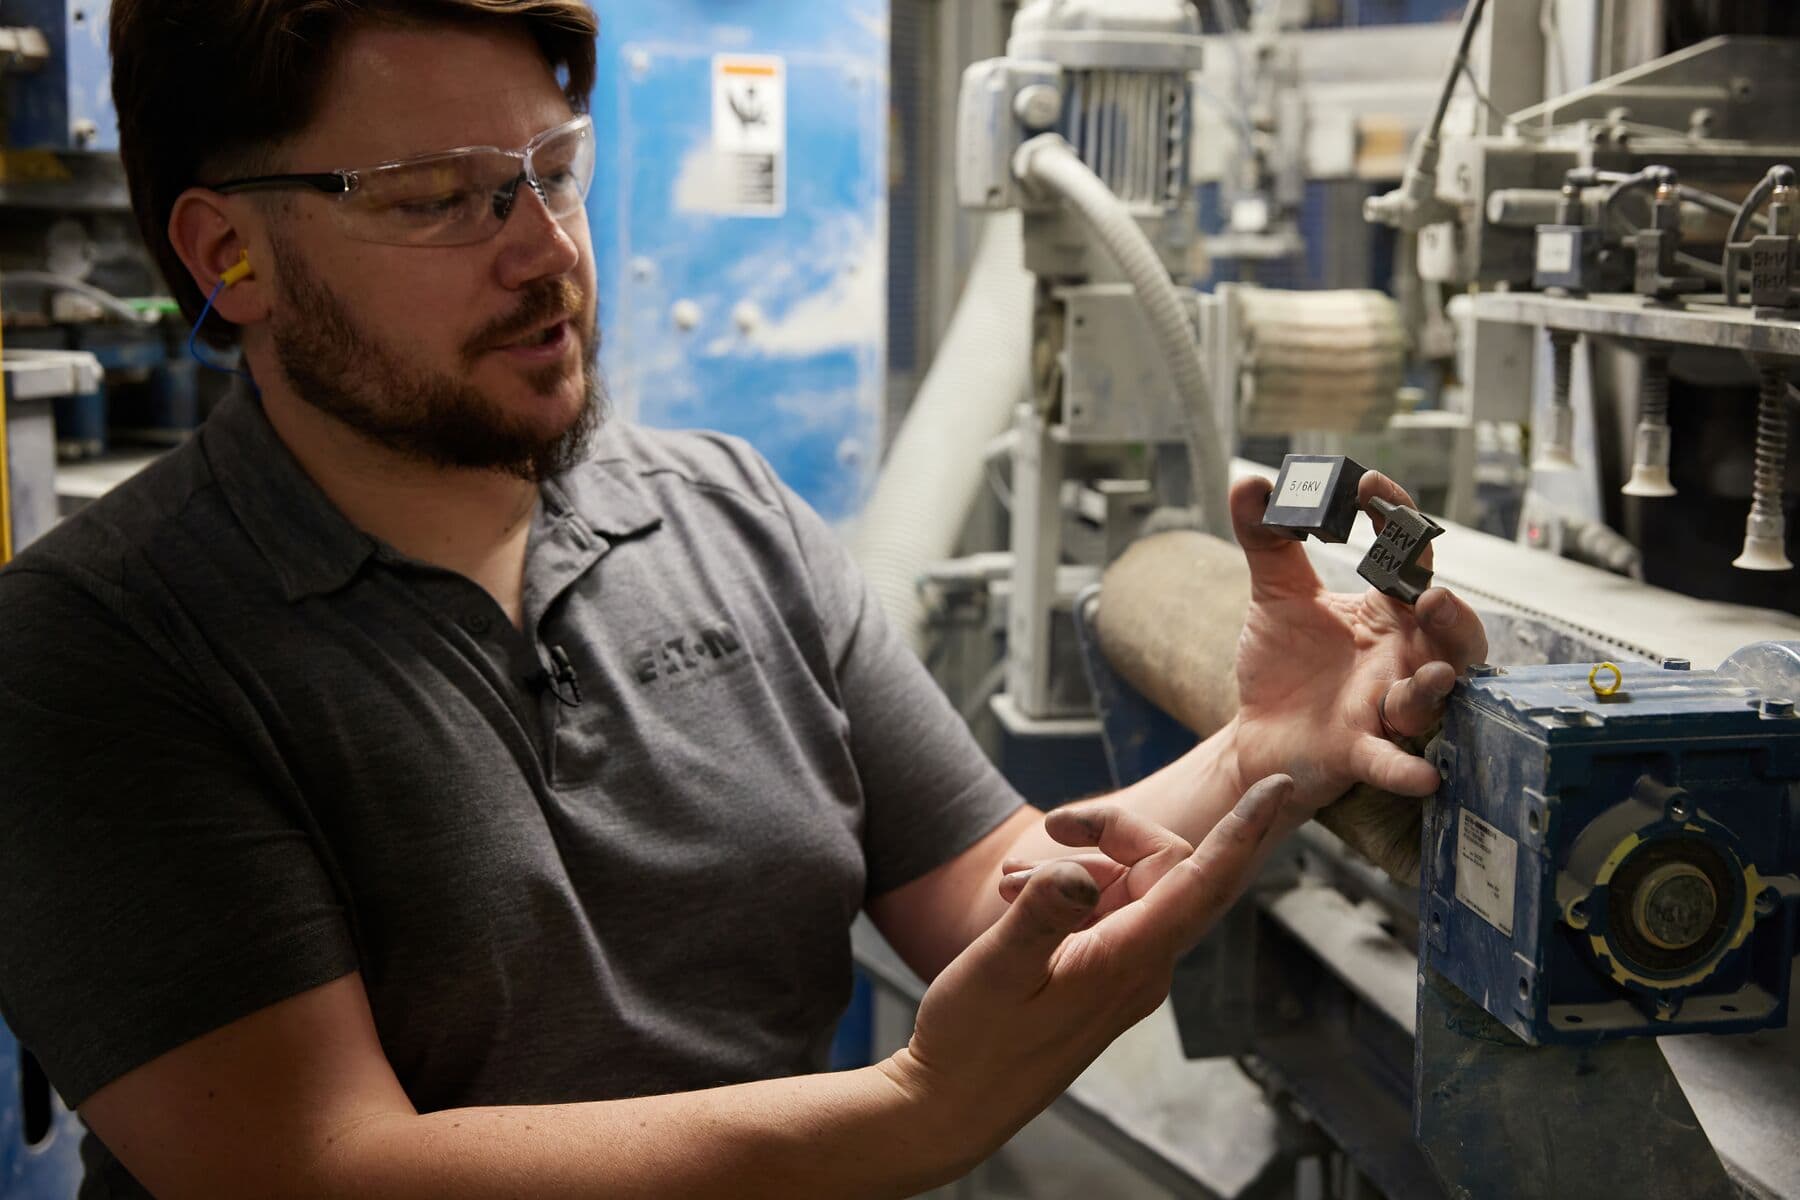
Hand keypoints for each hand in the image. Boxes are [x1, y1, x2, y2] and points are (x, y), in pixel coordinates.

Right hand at [883, 776, 1295, 1167]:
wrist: (956, 1107)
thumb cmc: (973, 1043)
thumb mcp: (998, 968)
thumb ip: (1042, 914)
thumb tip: (1079, 872)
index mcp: (1129, 961)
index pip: (1205, 882)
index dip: (1243, 829)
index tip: (1277, 785)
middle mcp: (1142, 968)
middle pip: (1163, 869)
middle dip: (1110, 835)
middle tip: (1051, 825)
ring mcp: (1125, 976)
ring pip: (1128, 890)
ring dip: (1077, 866)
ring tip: (1006, 882)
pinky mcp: (1103, 982)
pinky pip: (1106, 916)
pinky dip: (1067, 894)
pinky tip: (1015, 900)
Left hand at [1228, 473, 1487, 803]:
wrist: (1257, 735)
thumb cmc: (1285, 664)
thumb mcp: (1276, 595)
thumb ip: (1266, 539)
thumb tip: (1249, 482)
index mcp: (1387, 611)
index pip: (1410, 557)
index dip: (1397, 518)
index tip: (1368, 485)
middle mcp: (1402, 657)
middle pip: (1453, 636)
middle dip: (1454, 617)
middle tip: (1434, 597)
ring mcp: (1386, 706)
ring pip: (1432, 698)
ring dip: (1435, 688)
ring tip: (1435, 676)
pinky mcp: (1360, 750)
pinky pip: (1392, 761)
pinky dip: (1405, 768)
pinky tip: (1423, 777)